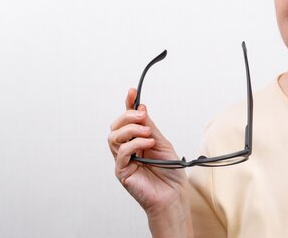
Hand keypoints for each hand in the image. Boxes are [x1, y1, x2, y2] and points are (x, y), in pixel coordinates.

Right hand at [108, 88, 189, 218]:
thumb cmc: (170, 173)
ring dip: (130, 130)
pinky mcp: (122, 172)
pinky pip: (121, 153)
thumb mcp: (162, 143)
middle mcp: (126, 150)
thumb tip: (141, 108)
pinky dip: (134, 144)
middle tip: (142, 116)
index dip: (127, 104)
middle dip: (128, 116)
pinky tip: (147, 144)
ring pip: (113, 137)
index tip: (132, 91)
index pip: (127, 120)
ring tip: (147, 132)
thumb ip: (150, 127)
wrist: (174, 195)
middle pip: (115, 126)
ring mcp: (122, 161)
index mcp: (136, 141)